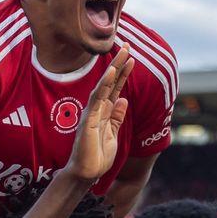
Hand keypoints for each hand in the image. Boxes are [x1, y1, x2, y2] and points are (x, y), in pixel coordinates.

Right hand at [62, 48, 133, 182]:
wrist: (86, 173)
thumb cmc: (97, 156)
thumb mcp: (113, 134)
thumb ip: (117, 117)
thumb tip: (123, 100)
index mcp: (104, 112)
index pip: (115, 88)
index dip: (124, 72)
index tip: (131, 57)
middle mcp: (97, 108)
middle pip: (110, 82)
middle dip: (120, 63)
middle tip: (128, 44)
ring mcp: (92, 112)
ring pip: (104, 85)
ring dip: (114, 68)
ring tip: (124, 52)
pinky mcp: (89, 119)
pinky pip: (97, 98)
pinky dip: (105, 84)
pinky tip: (112, 72)